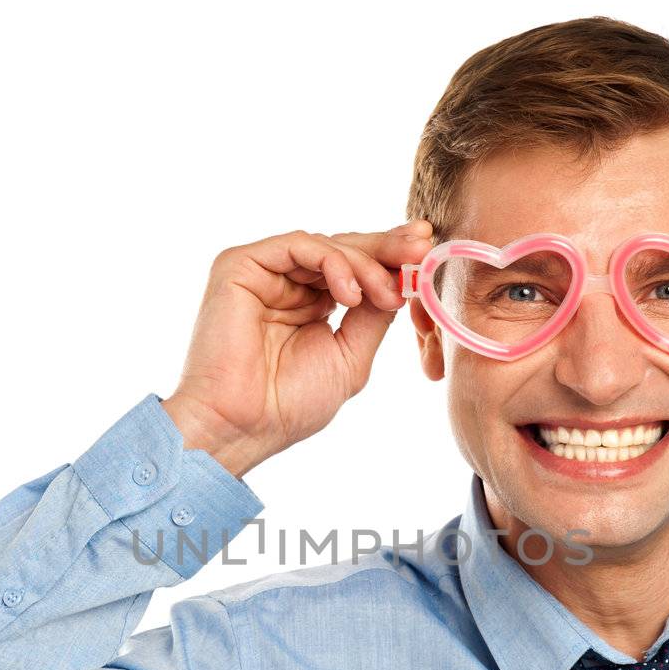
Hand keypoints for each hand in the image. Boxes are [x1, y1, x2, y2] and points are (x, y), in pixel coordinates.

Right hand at [160, 220, 435, 478]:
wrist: (242, 425)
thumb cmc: (289, 405)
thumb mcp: (351, 356)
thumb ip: (374, 315)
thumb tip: (403, 278)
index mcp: (309, 306)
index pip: (354, 271)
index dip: (390, 260)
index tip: (427, 250)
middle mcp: (285, 285)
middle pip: (343, 250)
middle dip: (387, 248)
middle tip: (422, 244)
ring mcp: (263, 273)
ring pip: (326, 245)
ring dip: (366, 264)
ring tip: (387, 294)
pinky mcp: (240, 265)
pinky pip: (297, 245)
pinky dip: (333, 262)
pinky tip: (352, 294)